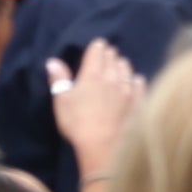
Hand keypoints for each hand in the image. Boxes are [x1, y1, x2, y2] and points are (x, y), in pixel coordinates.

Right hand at [51, 39, 147, 191]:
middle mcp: (112, 75)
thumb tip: (53, 61)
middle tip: (103, 59)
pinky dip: (134, 80)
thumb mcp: (62, 101)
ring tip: (116, 70)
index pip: (97, 49)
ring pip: (126, 67)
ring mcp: (127, 87)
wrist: (103, 144)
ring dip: (120, 66)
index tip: (94, 49)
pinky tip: (132, 83)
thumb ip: (59, 79)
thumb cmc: (78, 123)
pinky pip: (138, 82)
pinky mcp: (138, 98)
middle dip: (108, 55)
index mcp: (92, 73)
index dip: (96, 47)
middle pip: (113, 56)